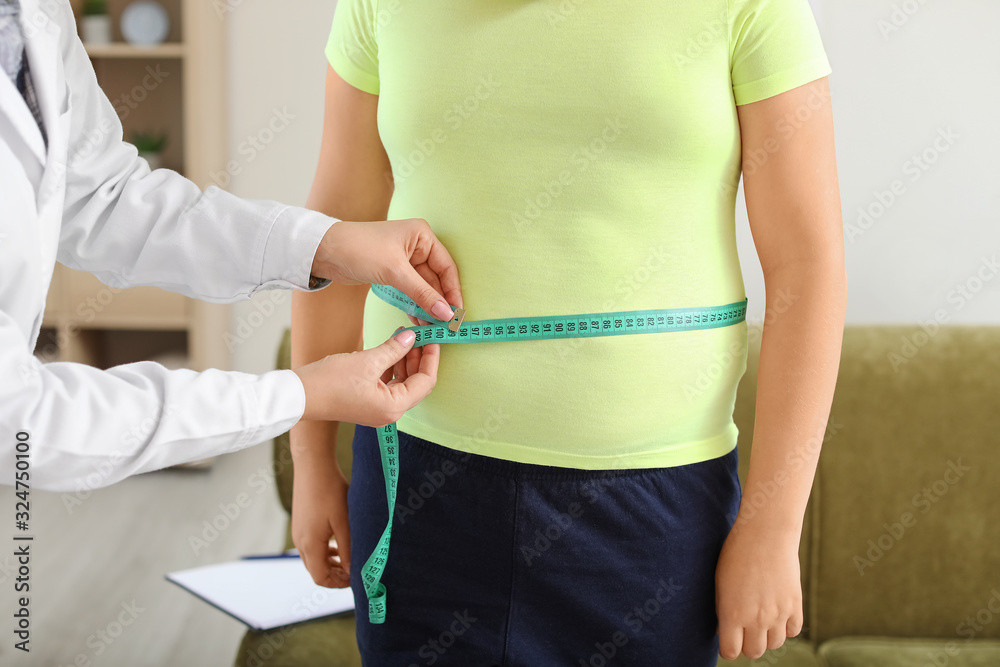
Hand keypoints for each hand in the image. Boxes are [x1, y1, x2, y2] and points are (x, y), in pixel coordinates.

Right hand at [291, 440, 350, 587]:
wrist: (313, 466)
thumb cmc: (330, 492)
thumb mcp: (344, 522)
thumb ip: (348, 549)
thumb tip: (353, 571)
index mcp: (310, 544)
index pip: (321, 578)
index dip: (338, 583)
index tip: (356, 579)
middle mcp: (300, 541)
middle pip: (316, 571)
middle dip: (335, 575)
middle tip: (355, 571)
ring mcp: (298, 532)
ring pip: (313, 559)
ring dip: (331, 563)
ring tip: (349, 559)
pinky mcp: (301, 523)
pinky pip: (311, 546)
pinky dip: (325, 551)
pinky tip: (339, 544)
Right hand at [292, 328, 438, 425]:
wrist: (298, 395)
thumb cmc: (329, 382)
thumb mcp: (367, 361)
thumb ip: (394, 349)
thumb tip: (412, 337)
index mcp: (394, 407)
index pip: (426, 381)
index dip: (431, 358)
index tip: (433, 337)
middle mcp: (389, 413)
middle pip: (417, 383)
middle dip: (419, 357)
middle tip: (420, 334)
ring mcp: (378, 409)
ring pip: (403, 383)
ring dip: (405, 360)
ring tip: (404, 337)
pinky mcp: (368, 403)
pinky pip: (389, 384)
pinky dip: (392, 367)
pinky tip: (390, 349)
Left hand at [311, 218, 463, 323]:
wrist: (324, 251)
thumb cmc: (360, 249)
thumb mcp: (394, 271)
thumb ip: (422, 293)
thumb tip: (446, 313)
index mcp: (422, 236)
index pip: (446, 267)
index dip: (453, 291)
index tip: (456, 313)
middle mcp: (416, 245)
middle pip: (436, 279)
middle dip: (439, 302)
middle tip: (445, 325)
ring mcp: (405, 259)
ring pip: (423, 287)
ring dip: (427, 306)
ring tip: (432, 327)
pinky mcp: (392, 271)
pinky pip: (410, 290)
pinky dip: (414, 304)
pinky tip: (418, 320)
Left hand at [715, 521, 803, 660]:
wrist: (766, 533)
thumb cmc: (736, 554)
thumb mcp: (720, 582)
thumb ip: (723, 610)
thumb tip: (724, 631)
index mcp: (732, 614)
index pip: (730, 652)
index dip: (728, 647)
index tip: (728, 638)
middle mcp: (756, 619)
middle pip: (754, 652)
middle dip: (747, 644)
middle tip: (744, 629)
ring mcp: (778, 613)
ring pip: (774, 644)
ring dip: (767, 637)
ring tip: (761, 619)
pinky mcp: (795, 605)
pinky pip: (793, 631)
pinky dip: (785, 627)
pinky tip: (778, 613)